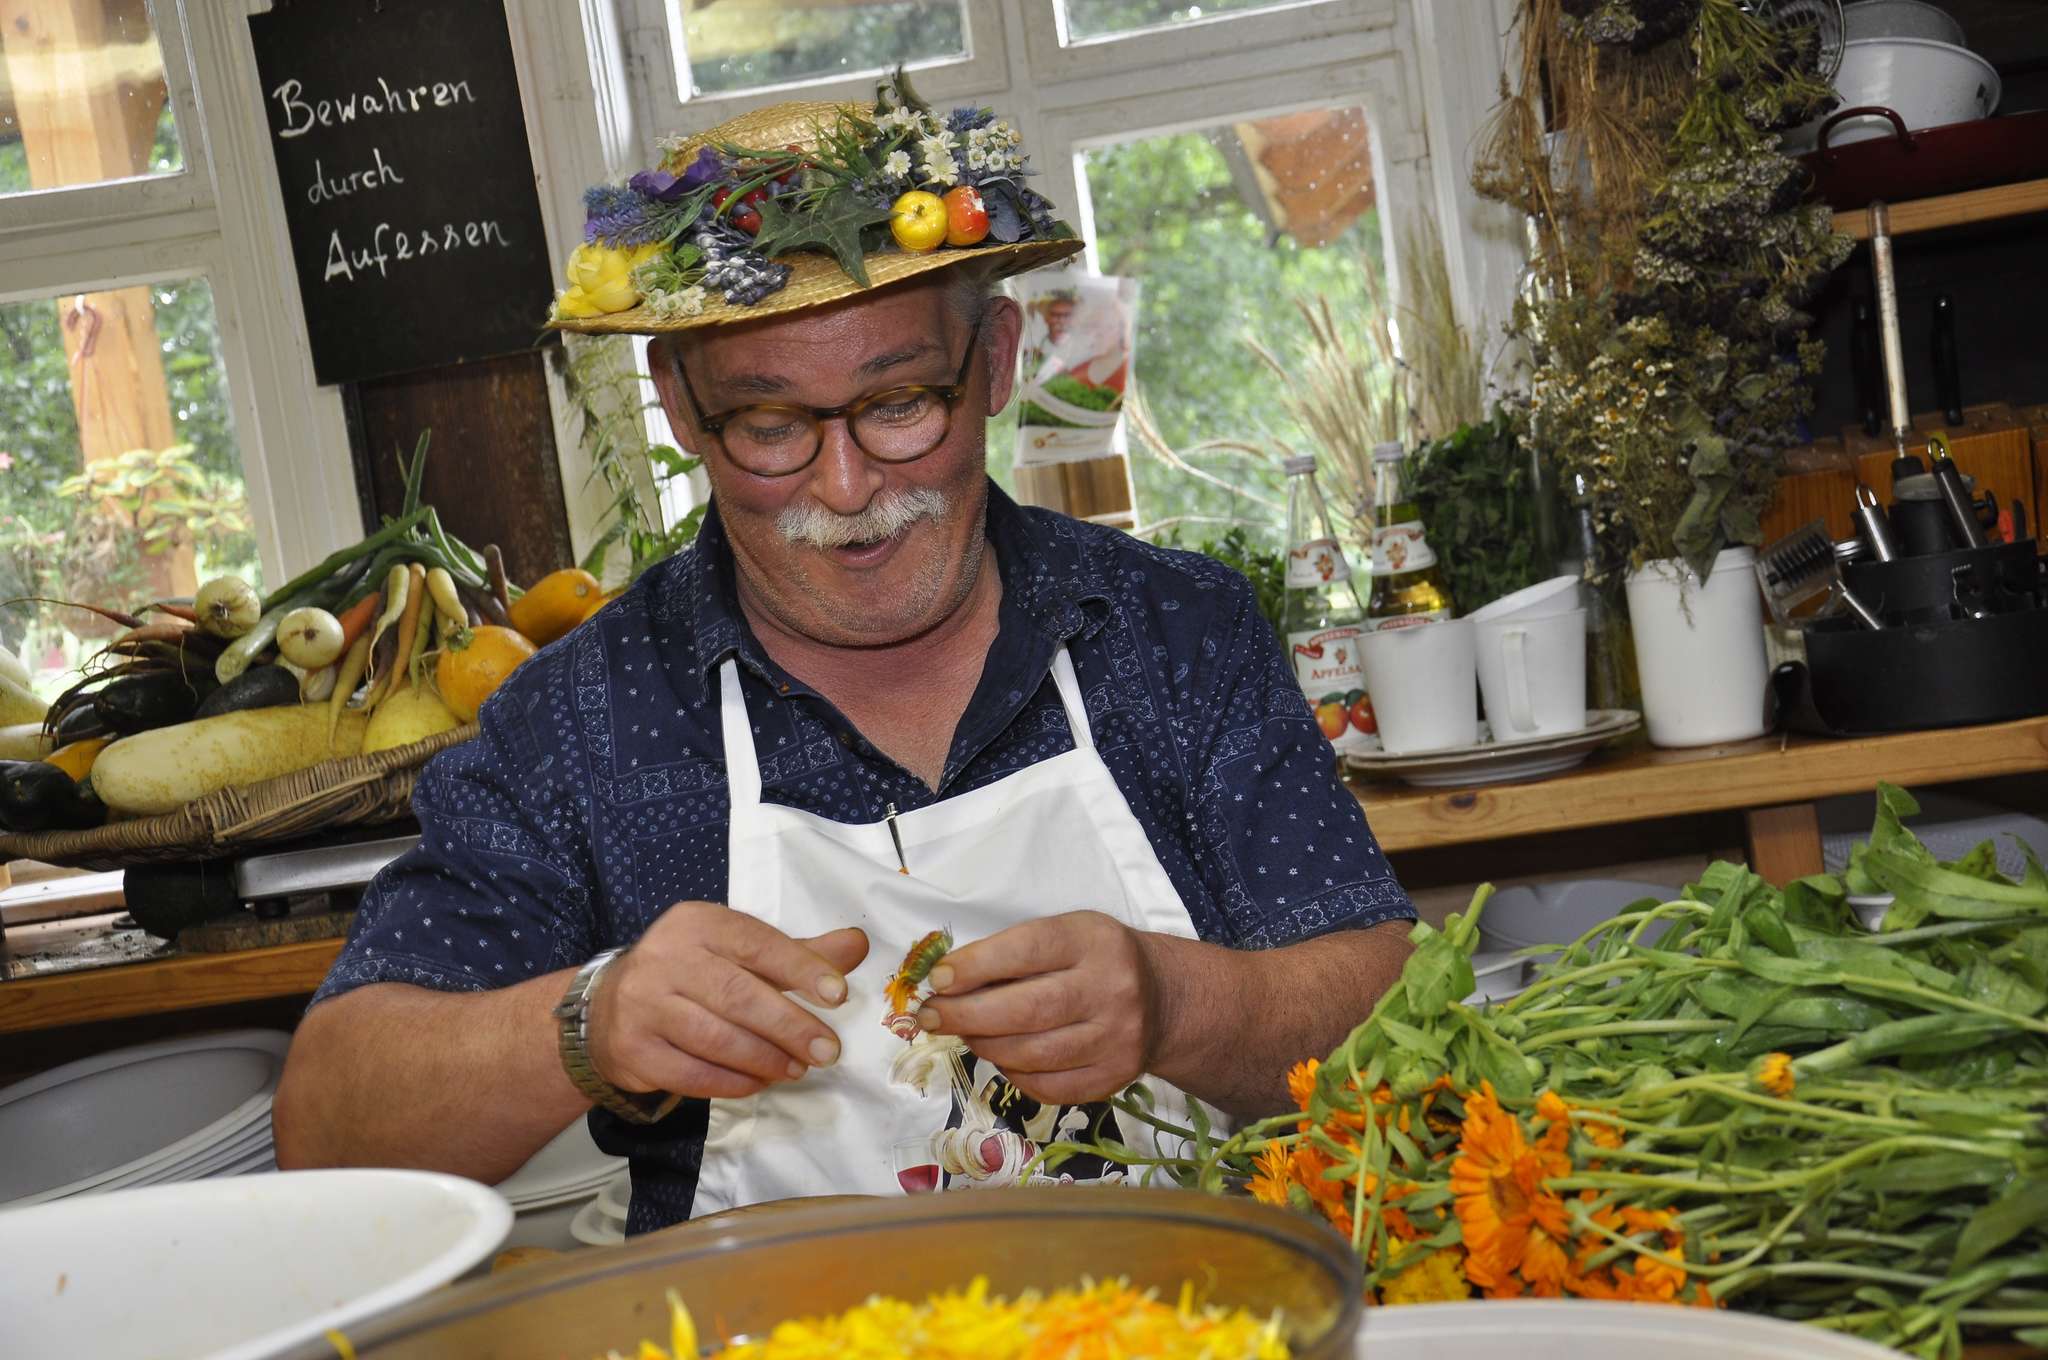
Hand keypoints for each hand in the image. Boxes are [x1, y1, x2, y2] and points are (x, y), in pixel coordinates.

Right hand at [588, 903, 868, 1100]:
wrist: (608, 1009)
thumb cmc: (691, 975)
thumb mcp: (738, 951)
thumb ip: (797, 953)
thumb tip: (857, 945)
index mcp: (697, 924)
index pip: (756, 943)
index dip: (800, 968)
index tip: (837, 995)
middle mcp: (665, 958)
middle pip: (737, 995)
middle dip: (789, 1025)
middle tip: (827, 1050)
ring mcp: (643, 1005)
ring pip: (715, 1038)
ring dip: (765, 1058)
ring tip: (798, 1068)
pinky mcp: (635, 1050)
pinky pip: (692, 1074)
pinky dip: (733, 1082)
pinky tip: (760, 1082)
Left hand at [917, 910, 1160, 1106]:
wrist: (1163, 999)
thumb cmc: (1095, 959)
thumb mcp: (1066, 934)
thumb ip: (1014, 952)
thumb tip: (948, 984)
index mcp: (1094, 941)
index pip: (1027, 950)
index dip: (976, 966)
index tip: (939, 979)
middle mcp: (1111, 989)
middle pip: (1026, 1010)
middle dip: (966, 1015)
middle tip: (931, 1016)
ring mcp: (1116, 1039)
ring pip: (1032, 1054)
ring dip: (984, 1045)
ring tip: (966, 1033)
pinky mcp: (1114, 1078)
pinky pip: (1046, 1086)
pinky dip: (1013, 1073)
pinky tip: (1002, 1055)